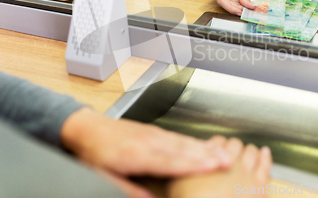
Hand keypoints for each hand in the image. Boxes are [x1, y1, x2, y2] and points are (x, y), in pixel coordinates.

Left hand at [60, 108, 232, 177]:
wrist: (88, 128)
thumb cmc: (95, 154)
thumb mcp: (104, 176)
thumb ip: (128, 189)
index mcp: (135, 154)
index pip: (169, 161)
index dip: (192, 165)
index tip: (211, 167)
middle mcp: (148, 141)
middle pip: (182, 149)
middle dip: (207, 155)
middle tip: (228, 161)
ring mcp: (153, 134)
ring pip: (184, 141)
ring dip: (206, 147)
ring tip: (225, 153)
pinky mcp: (155, 130)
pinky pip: (179, 137)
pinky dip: (195, 142)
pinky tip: (206, 146)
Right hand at [168, 136, 272, 197]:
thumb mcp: (177, 183)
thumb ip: (181, 168)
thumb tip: (180, 161)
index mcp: (211, 158)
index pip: (217, 141)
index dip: (217, 145)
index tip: (216, 148)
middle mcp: (229, 161)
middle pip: (234, 144)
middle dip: (232, 147)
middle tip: (229, 153)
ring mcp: (246, 173)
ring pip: (250, 151)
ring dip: (248, 151)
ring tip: (246, 153)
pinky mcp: (259, 186)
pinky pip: (265, 165)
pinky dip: (265, 156)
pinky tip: (264, 153)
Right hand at [203, 0, 256, 14]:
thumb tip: (249, 6)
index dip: (231, 7)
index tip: (240, 12)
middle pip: (221, 1)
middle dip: (233, 7)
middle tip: (245, 10)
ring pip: (222, 1)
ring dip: (233, 5)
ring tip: (243, 6)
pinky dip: (231, 2)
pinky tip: (239, 3)